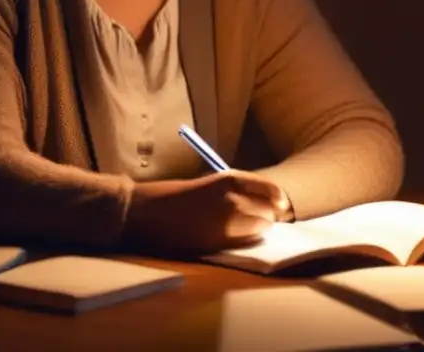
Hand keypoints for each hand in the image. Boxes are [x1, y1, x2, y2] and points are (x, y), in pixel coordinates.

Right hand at [122, 170, 290, 253]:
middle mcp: (233, 200)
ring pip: (261, 228)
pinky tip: (235, 236)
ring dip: (258, 227)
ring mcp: (226, 223)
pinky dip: (246, 239)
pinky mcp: (217, 243)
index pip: (269, 188)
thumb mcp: (207, 185)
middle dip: (268, 213)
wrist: (143, 212)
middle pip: (270, 210)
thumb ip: (231, 193)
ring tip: (244, 226)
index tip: (280, 203)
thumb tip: (257, 202)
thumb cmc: (171, 195)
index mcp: (228, 180)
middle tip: (261, 216)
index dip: (276, 197)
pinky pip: (245, 241)